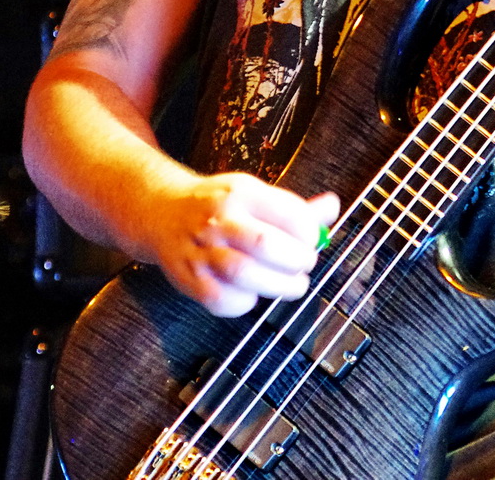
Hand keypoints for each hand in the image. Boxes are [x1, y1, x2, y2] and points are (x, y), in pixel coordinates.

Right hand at [141, 172, 340, 317]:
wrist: (161, 213)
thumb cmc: (216, 205)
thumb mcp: (254, 193)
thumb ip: (294, 207)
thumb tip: (333, 207)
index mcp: (241, 191)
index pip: (290, 213)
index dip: (310, 234)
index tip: (312, 241)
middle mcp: (219, 218)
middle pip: (266, 244)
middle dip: (297, 261)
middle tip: (304, 266)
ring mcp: (201, 250)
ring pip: (245, 274)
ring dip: (279, 286)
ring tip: (292, 285)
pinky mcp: (189, 279)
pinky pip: (223, 300)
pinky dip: (246, 303)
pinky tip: (253, 294)